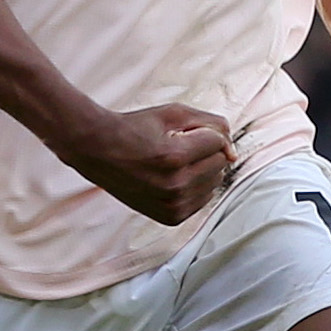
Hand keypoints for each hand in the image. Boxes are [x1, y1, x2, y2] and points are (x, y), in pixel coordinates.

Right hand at [68, 103, 233, 224]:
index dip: (204, 133)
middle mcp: (174, 185)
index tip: (181, 133)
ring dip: (201, 169)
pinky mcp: (170, 217)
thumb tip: (233, 152)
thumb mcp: (174, 113)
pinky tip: (173, 178)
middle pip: (220, 164)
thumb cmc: (137, 128)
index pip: (219, 143)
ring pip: (215, 182)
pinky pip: (203, 199)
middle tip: (174, 147)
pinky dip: (195, 187)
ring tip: (172, 163)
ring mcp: (172, 205)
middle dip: (205, 151)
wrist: (98, 151)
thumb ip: (213, 125)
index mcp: (174, 157)